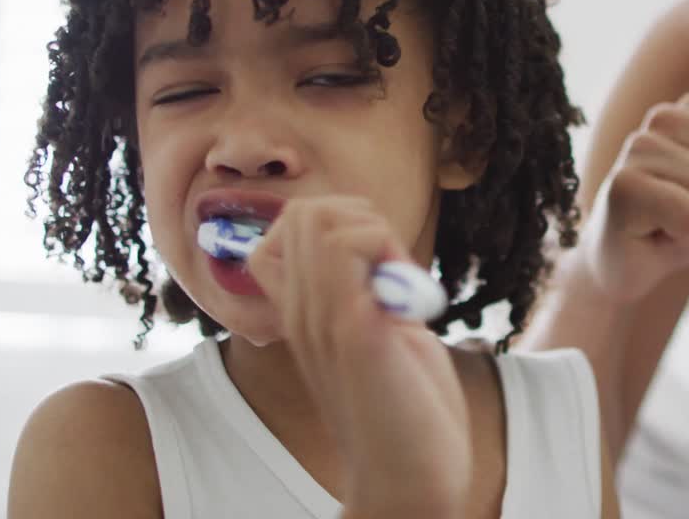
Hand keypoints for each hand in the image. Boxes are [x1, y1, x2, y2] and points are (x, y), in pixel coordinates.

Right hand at [248, 196, 469, 516]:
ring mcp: (320, 319)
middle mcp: (300, 313)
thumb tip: (380, 240)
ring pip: (317, 218)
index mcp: (303, 315)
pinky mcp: (351, 328)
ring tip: (400, 282)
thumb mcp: (384, 335)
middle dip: (359, 217)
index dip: (333, 223)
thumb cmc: (408, 410)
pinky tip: (406, 297)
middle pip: (300, 212)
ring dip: (375, 231)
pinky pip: (346, 249)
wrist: (410, 477)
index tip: (377, 260)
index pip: (278, 234)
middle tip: (393, 267)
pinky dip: (386, 249)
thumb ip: (371, 291)